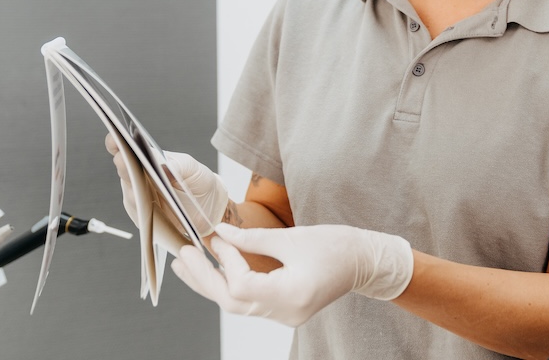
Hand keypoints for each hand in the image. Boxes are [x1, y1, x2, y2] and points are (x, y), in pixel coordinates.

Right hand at [105, 135, 229, 234]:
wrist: (210, 208)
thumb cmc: (199, 182)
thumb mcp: (194, 168)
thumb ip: (179, 165)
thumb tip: (163, 165)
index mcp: (148, 160)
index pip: (127, 149)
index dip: (118, 144)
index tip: (115, 139)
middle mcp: (140, 178)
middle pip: (125, 171)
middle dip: (124, 165)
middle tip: (123, 159)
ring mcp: (140, 197)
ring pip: (130, 193)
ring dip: (132, 188)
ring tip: (134, 181)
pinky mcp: (145, 217)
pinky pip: (139, 213)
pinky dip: (141, 209)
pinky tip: (145, 205)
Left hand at [171, 223, 412, 326]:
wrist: (364, 262)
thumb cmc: (337, 245)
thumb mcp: (293, 237)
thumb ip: (254, 238)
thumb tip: (221, 232)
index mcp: (292, 295)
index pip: (242, 285)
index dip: (226, 260)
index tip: (217, 236)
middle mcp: (286, 312)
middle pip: (233, 302)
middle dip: (205, 277)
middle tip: (184, 253)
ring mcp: (284, 315)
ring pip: (237, 305)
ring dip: (211, 283)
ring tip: (188, 264)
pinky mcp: (283, 310)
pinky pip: (248, 303)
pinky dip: (228, 286)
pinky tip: (213, 272)